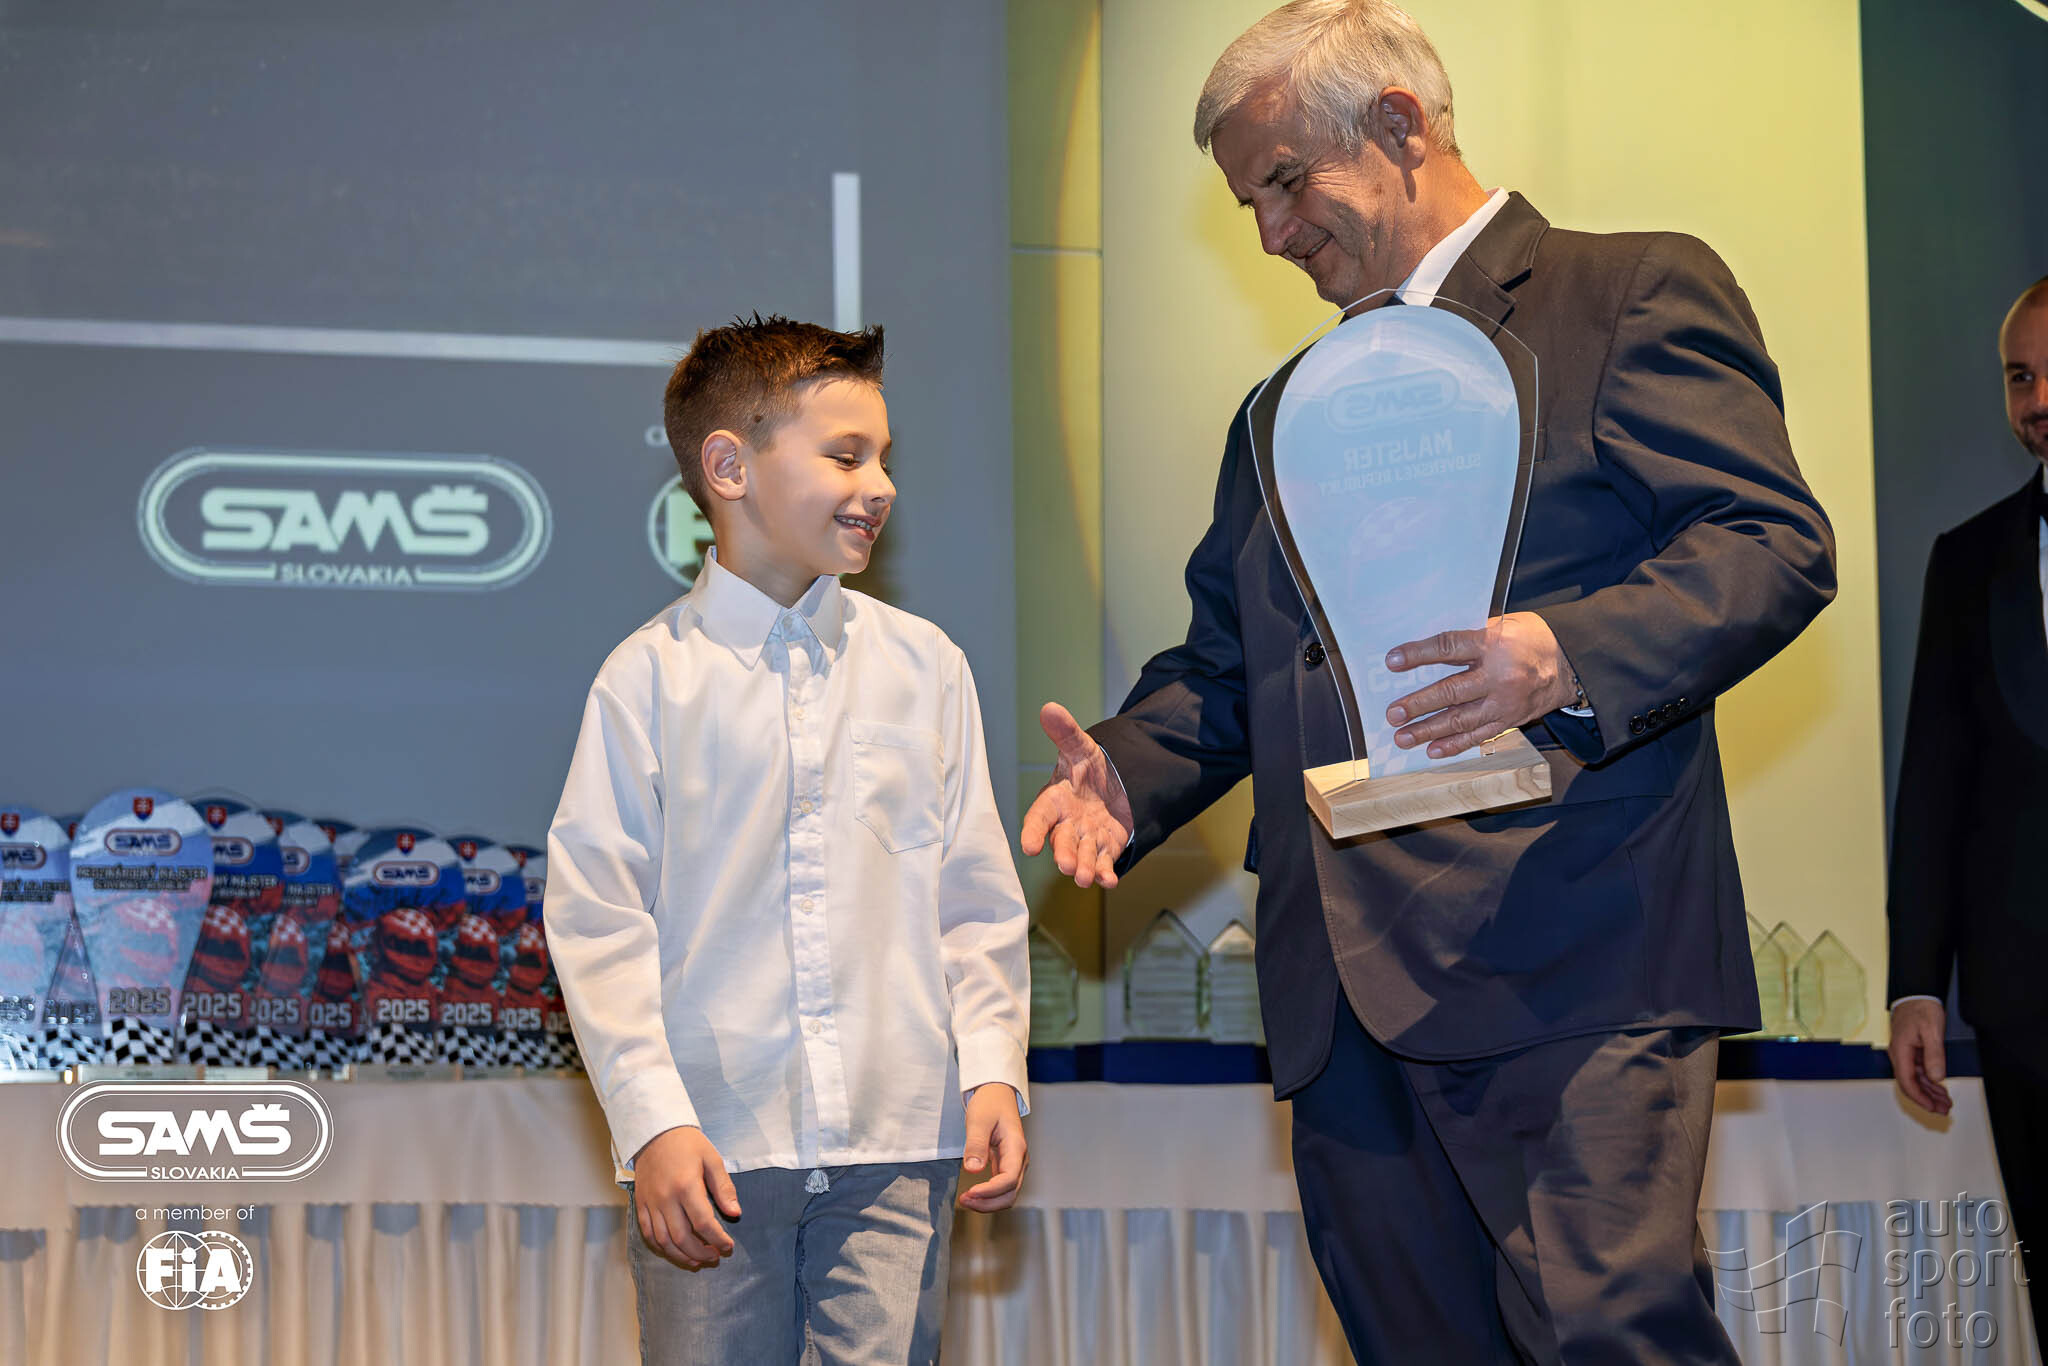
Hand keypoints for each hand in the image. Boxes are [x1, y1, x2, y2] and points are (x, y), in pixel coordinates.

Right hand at [632, 1125, 741, 1268]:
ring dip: (681, 1256)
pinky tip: (674, 1251)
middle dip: (701, 1253)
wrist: (655, 1132)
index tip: (728, 1246)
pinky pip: (647, 1234)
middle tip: (715, 1257)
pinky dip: (661, 1247)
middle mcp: (666, 1198)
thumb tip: (735, 1213)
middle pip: (682, 1238)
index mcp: (686, 1186)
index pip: (704, 1223)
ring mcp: (651, 1203)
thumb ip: (724, 1188)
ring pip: (664, 1241)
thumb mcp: (712, 1159)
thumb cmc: (687, 1144)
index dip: (718, 1239)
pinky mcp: (641, 1204)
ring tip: (698, 1261)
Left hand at [958, 1084, 1027, 1211]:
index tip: (970, 1192)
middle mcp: (1019, 1160)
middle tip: (964, 1199)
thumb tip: (974, 1169)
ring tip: (966, 1199)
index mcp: (1016, 1148)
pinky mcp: (1006, 1166)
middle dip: (988, 1203)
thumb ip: (976, 1144)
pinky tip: (973, 1194)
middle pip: (1010, 1193)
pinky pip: (1001, 1188)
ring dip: (988, 1203)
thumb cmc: (990, 1103)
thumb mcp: (979, 1119)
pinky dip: (988, 1196)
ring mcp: (1014, 1164)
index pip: (1008, 1180)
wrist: (997, 1093)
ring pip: (1007, 1194)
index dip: (990, 1191)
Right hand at [1020, 702, 1133, 888]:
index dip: (1032, 831)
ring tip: (1085, 878)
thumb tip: (1050, 707)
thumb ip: (1065, 732)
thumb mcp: (1080, 747)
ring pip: (1082, 856)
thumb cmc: (1087, 768)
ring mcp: (1085, 838)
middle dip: (1063, 854)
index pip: (1039, 817)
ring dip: (1083, 868)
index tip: (1028, 846)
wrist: (1114, 783)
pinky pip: (1104, 863)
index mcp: (1054, 801)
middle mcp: (1066, 824)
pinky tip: (1111, 881)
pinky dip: (1107, 873)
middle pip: (1061, 841)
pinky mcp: (1105, 849)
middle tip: (1065, 865)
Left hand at [1384, 612, 1578, 758]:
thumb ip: (1471, 638)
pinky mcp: (1511, 719)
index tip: (1392, 661)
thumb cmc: (1532, 638)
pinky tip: (1432, 750)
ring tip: (1403, 737)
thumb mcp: (1503, 625)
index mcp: (1494, 644)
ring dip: (1429, 730)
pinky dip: (1455, 745)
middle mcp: (1499, 676)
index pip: (1449, 647)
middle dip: (1418, 704)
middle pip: (1451, 691)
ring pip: (1461, 720)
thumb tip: (1429, 650)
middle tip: (1393, 713)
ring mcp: (1505, 702)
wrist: (1572, 662)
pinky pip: (1479, 735)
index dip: (1419, 654)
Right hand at [1887, 999, 1952, 1115]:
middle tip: (1943, 1109)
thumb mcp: (1931, 1031)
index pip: (1906, 1081)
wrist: (1916, 994)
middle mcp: (1899, 1054)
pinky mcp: (1912, 1051)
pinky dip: (1929, 1082)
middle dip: (1926, 1099)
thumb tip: (1936, 1077)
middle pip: (1910, 1084)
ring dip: (1929, 1092)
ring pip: (1915, 1079)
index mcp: (1900, 1051)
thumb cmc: (1921, 1008)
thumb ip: (1934, 1055)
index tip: (1932, 1107)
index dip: (1919, 1097)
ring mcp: (1905, 1053)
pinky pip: (1918, 1071)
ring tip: (1944, 1102)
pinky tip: (1939, 1088)